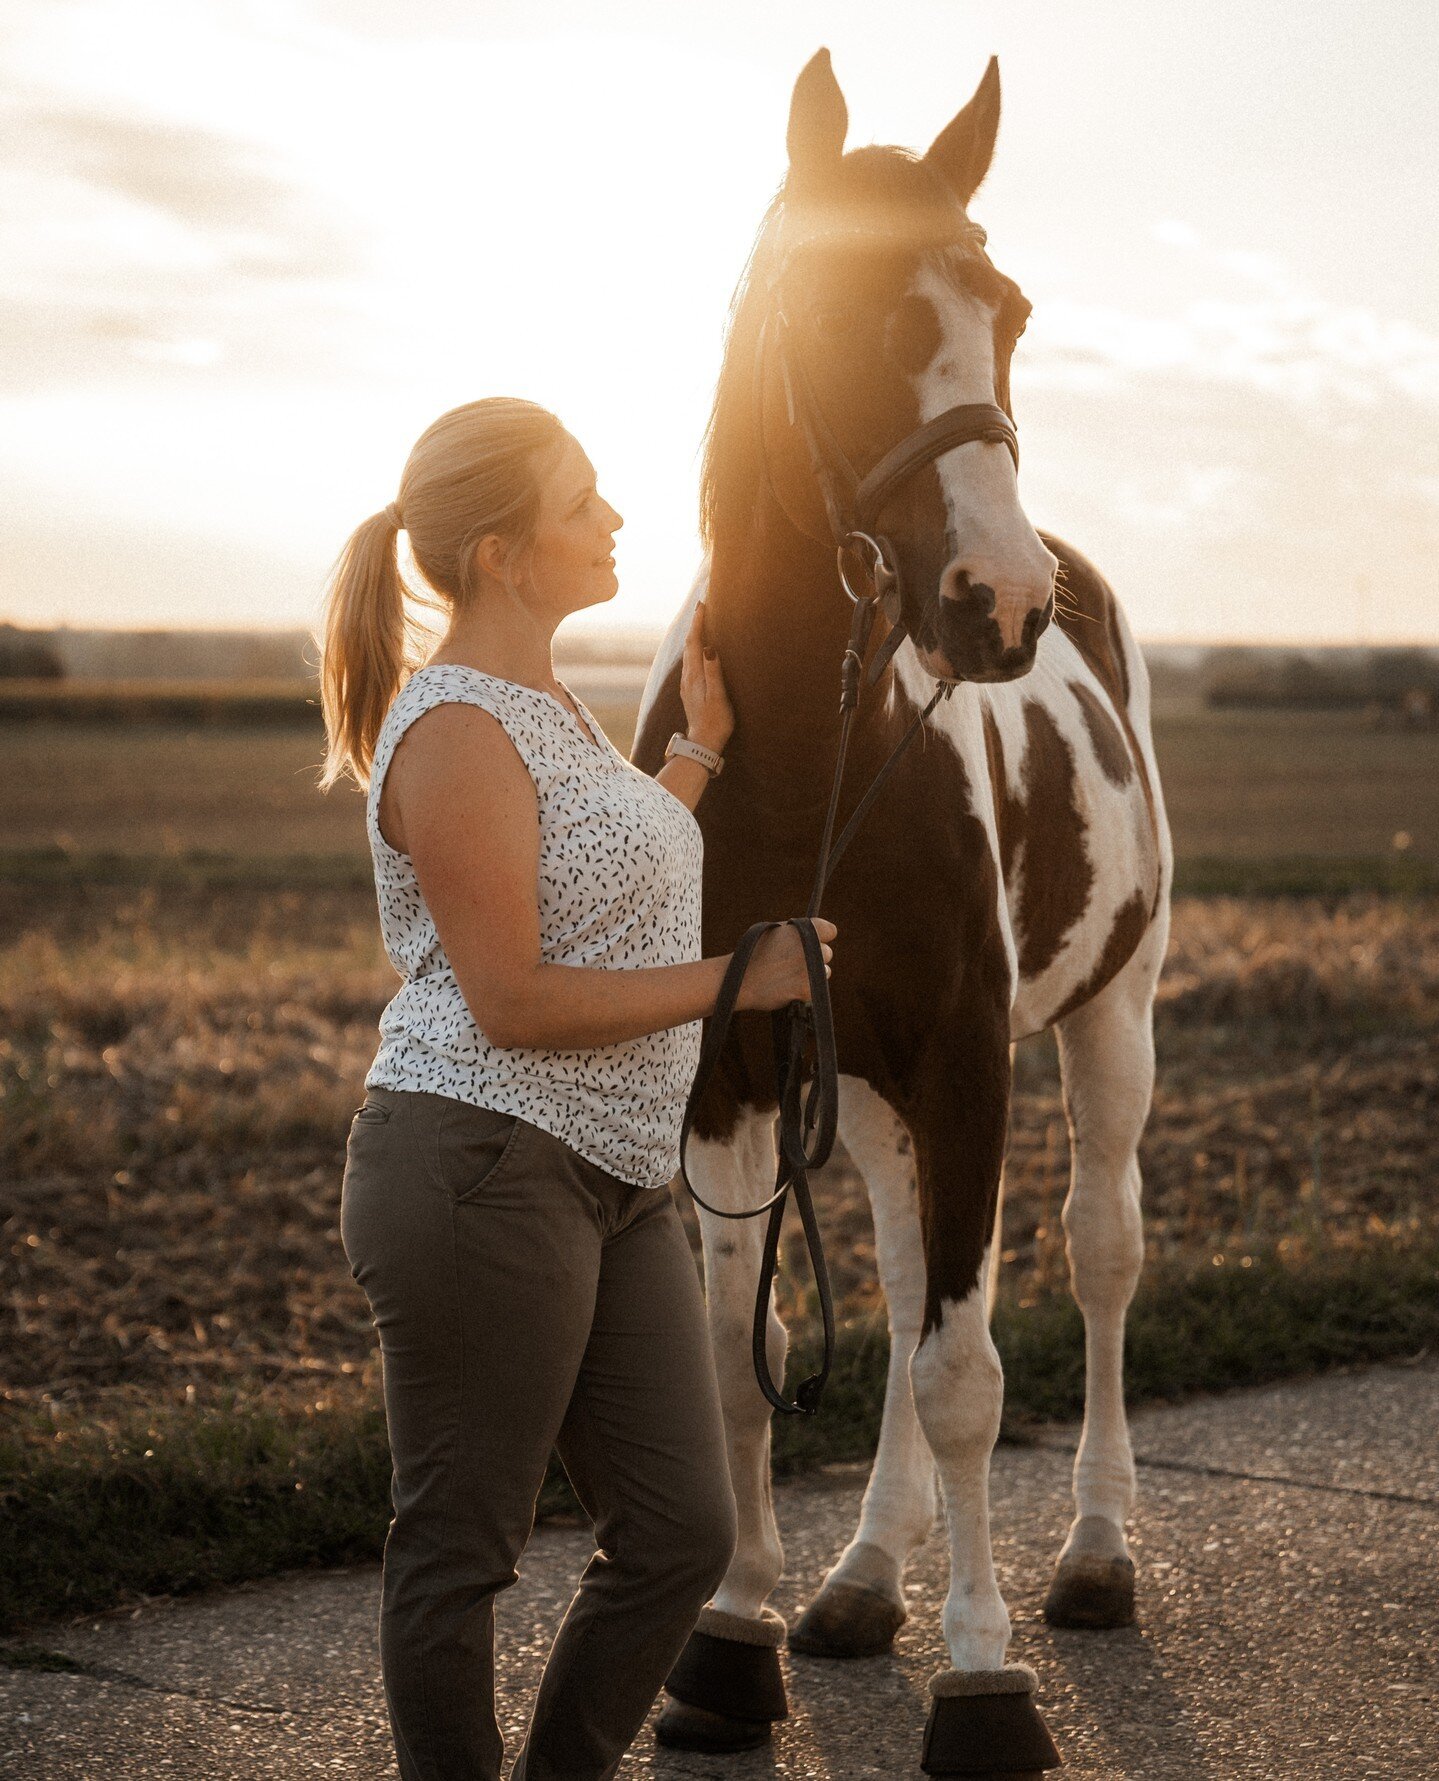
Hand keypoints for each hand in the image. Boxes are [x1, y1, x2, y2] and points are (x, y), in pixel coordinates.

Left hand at [680, 599, 732, 753]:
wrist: (703, 743)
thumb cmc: (716, 721)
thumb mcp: (718, 696)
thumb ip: (714, 672)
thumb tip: (709, 647)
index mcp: (695, 675)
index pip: (695, 642)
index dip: (698, 623)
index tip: (702, 604)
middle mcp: (688, 677)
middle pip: (689, 645)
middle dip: (695, 625)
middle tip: (702, 607)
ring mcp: (688, 684)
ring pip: (689, 653)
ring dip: (694, 636)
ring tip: (701, 622)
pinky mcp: (691, 690)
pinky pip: (691, 663)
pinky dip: (695, 649)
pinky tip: (700, 650)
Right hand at [736, 918, 836, 1011]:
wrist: (739, 978)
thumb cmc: (753, 954)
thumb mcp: (774, 932)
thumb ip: (796, 934)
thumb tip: (816, 936)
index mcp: (802, 929)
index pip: (830, 931)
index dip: (822, 937)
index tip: (815, 943)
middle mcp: (810, 947)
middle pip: (827, 953)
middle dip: (814, 958)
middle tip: (793, 963)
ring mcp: (810, 968)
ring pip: (824, 971)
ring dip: (812, 974)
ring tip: (789, 976)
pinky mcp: (807, 988)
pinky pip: (815, 989)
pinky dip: (804, 990)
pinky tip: (787, 987)